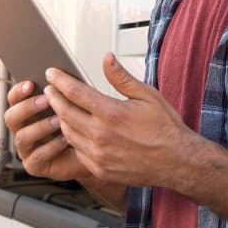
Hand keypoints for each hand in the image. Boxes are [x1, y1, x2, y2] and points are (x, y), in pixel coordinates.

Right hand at [4, 80, 91, 180]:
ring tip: (59, 120)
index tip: (31, 83)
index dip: (19, 91)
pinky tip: (65, 139)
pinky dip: (50, 147)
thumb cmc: (84, 123)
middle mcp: (23, 128)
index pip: (14, 98)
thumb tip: (62, 73)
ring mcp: (27, 148)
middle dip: (27, 107)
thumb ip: (66, 88)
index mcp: (28, 110)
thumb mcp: (75, 102)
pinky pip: (36, 157)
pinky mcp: (34, 165)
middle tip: (46, 100)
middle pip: (11, 117)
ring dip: (40, 126)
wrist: (96, 151)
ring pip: (22, 137)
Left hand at [43, 52, 197, 187]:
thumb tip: (107, 59)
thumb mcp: (147, 95)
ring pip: (67, 133)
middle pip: (64, 112)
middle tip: (50, 89)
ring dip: (61, 118)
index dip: (60, 80)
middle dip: (54, 98)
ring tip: (60, 108)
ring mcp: (98, 154)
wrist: (177, 162)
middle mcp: (101, 135)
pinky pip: (76, 151)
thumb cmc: (165, 128)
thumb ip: (121, 78)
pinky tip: (75, 131)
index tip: (52, 73)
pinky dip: (72, 138)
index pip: (75, 92)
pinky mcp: (99, 169)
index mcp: (111, 113)